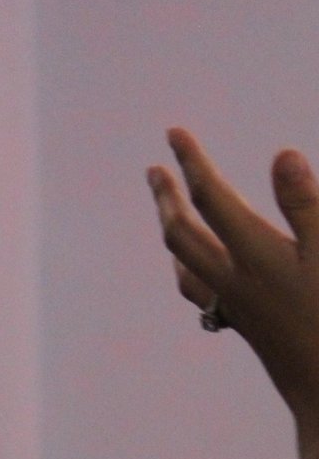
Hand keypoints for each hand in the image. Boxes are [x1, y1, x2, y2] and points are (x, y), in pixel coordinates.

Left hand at [149, 129, 318, 443]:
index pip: (210, 198)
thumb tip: (281, 154)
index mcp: (253, 256)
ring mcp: (234, 306)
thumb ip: (306, 206)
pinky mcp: (243, 325)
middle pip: (180, 231)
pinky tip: (198, 270)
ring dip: (173, 231)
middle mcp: (231, 281)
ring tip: (168, 212)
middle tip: (154, 170)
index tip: (174, 133)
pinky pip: (200, 291)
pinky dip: (190, 268)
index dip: (192, 162)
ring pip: (184, 264)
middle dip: (166, 197)